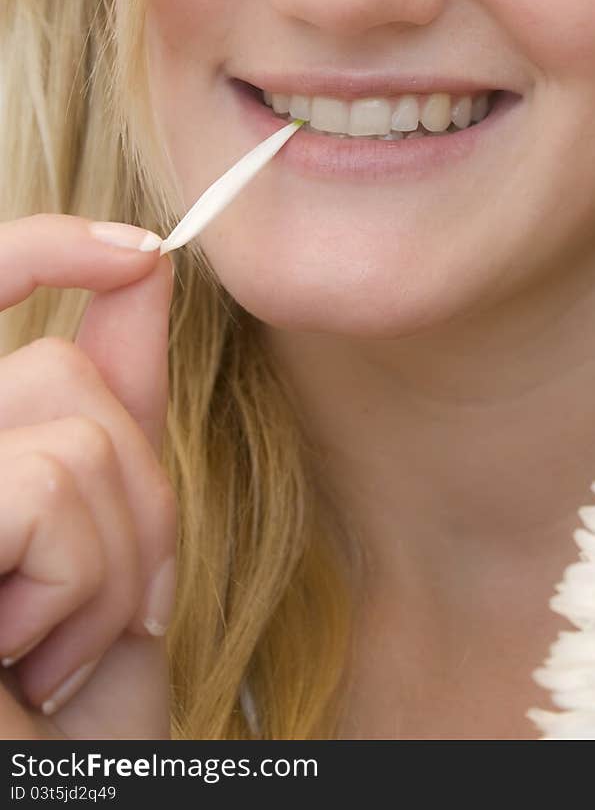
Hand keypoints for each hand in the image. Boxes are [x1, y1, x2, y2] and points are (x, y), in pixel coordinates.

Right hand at [0, 214, 174, 738]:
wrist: (72, 797)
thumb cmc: (74, 717)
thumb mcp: (114, 542)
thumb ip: (118, 408)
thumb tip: (146, 267)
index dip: (43, 249)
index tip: (140, 253)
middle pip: (54, 372)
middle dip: (134, 484)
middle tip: (111, 599)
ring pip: (63, 426)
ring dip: (115, 554)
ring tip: (60, 650)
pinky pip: (42, 484)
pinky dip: (84, 576)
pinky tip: (38, 663)